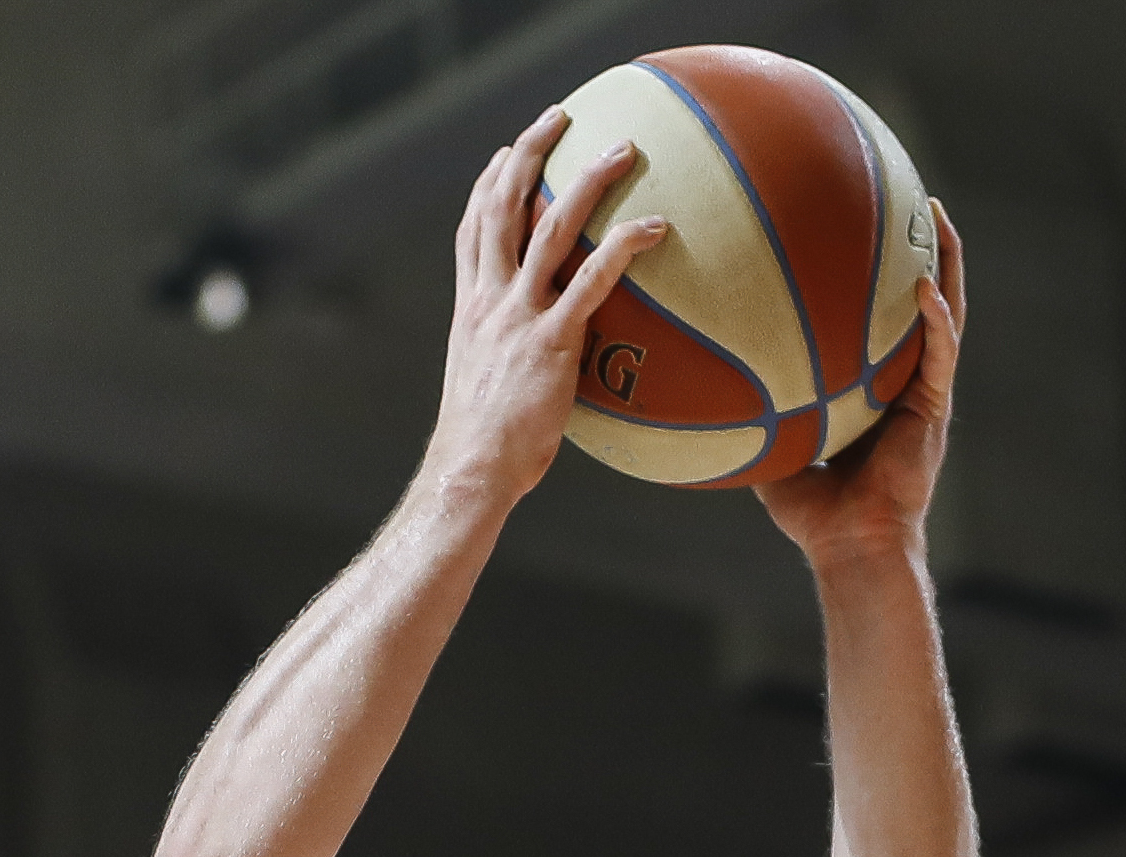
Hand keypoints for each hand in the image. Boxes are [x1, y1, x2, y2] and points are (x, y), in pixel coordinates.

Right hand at [424, 108, 665, 506]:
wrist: (471, 471)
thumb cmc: (486, 452)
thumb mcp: (491, 396)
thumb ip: (515, 370)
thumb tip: (549, 379)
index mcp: (470, 311)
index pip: (472, 233)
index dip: (486, 187)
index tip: (503, 155)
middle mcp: (489, 301)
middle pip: (502, 206)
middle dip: (529, 152)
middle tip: (560, 116)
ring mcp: (518, 316)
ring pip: (549, 227)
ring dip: (586, 180)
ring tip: (622, 147)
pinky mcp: (551, 340)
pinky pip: (592, 279)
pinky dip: (623, 246)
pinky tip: (656, 226)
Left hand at [758, 201, 962, 567]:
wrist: (850, 547)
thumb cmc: (812, 512)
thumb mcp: (770, 447)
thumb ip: (746, 407)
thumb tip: (693, 377)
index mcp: (874, 383)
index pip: (879, 314)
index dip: (876, 269)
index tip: (861, 220)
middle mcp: (905, 379)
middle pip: (921, 297)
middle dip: (919, 245)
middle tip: (908, 193)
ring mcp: (924, 392)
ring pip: (945, 313)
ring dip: (946, 262)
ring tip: (935, 214)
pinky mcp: (933, 410)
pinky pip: (940, 354)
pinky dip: (937, 319)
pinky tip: (926, 285)